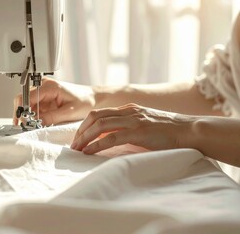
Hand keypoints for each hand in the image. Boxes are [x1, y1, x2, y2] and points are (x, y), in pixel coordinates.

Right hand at [13, 78, 94, 125]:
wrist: (92, 98)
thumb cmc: (85, 101)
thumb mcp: (69, 112)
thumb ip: (51, 117)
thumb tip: (35, 123)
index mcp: (50, 86)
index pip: (26, 96)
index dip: (22, 110)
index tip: (22, 123)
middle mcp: (44, 85)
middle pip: (23, 99)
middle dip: (23, 114)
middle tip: (27, 126)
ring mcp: (43, 91)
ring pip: (27, 104)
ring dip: (28, 116)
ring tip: (35, 125)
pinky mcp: (45, 97)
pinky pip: (34, 107)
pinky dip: (34, 116)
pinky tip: (39, 122)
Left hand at [71, 103, 195, 153]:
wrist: (188, 130)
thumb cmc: (168, 131)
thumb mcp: (144, 124)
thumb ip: (127, 127)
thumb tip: (109, 138)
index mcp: (128, 109)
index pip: (99, 113)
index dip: (85, 125)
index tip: (79, 137)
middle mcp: (128, 111)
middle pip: (95, 117)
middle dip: (81, 130)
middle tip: (74, 144)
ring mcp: (133, 120)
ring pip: (100, 125)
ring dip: (85, 138)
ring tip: (77, 149)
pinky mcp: (138, 131)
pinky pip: (111, 137)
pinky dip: (96, 145)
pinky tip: (88, 152)